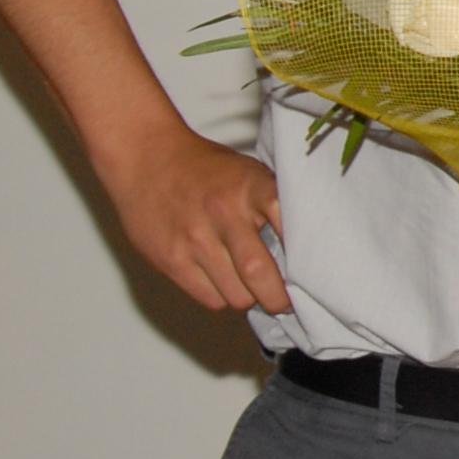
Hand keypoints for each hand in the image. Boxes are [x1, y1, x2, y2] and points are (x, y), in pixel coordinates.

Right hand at [97, 117, 286, 316]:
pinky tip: (223, 281)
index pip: (290, 226)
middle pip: (260, 274)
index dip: (306, 256)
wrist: (146, 158)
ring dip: (249, 297)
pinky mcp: (171, 260)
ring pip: (236, 295)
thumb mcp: (249, 173)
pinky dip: (222, 296)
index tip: (312, 272)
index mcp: (252, 187)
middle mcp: (224, 212)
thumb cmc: (207, 170)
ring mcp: (194, 238)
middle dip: (278, 298)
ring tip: (250, 286)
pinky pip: (210, 298)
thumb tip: (304, 251)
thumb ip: (274, 207)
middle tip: (284, 300)